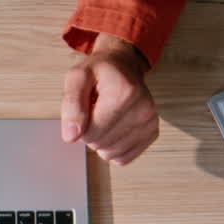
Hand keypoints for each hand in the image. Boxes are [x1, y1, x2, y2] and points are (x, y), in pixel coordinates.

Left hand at [60, 34, 158, 165]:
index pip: (90, 133)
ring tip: (105, 117)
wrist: (124, 66)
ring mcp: (150, 123)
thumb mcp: (77, 78)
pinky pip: (123, 158)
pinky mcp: (152, 133)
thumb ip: (71, 105)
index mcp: (124, 93)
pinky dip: (114, 147)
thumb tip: (71, 136)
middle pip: (100, 144)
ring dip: (101, 140)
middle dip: (90, 132)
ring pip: (111, 154)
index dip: (80, 124)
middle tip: (95, 110)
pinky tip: (114, 128)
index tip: (86, 107)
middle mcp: (143, 109)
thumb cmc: (99, 71)